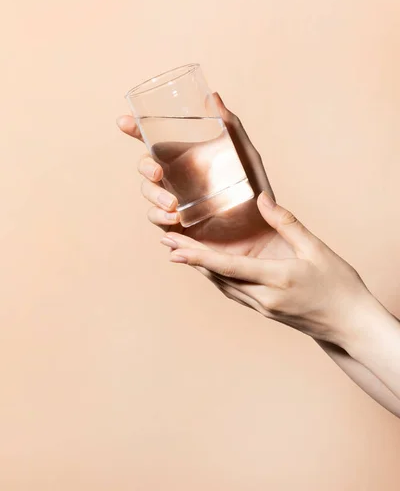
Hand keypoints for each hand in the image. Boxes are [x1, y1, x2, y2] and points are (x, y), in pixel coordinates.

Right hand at [117, 94, 294, 267]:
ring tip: (172, 204)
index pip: (155, 142)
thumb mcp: (246, 156)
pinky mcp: (176, 226)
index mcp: (187, 159)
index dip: (136, 131)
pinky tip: (172, 218)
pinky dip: (159, 217)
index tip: (124, 121)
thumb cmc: (256, 193)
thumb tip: (213, 96)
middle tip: (158, 173)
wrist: (262, 233)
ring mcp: (174, 201)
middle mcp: (177, 179)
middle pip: (146, 168)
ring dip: (153, 196)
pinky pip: (157, 219)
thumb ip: (231, 127)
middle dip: (145, 168)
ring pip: (148, 193)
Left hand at [162, 192, 372, 345]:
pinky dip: (217, 278)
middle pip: (218, 277)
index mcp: (276, 279)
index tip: (174, 248)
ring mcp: (263, 308)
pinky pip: (234, 293)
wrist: (350, 325)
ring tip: (180, 253)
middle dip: (190, 260)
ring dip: (200, 270)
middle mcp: (263, 297)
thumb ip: (287, 223)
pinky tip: (209, 270)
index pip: (228, 267)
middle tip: (167, 244)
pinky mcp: (265, 311)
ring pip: (223, 287)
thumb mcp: (316, 249)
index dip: (198, 257)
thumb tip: (262, 198)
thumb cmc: (339, 285)